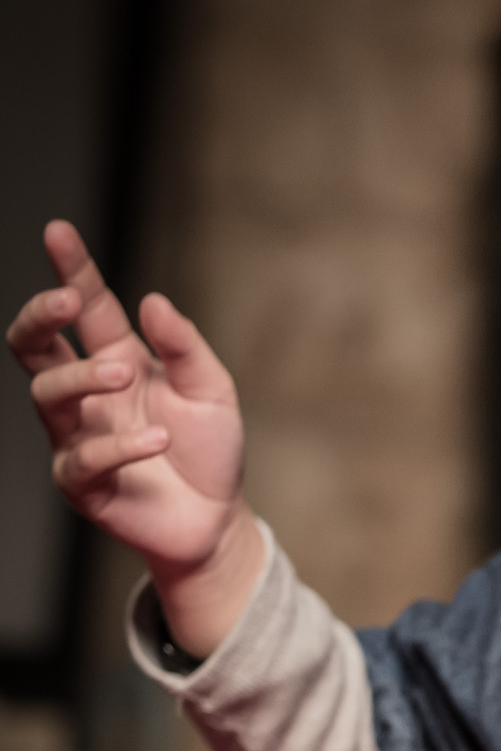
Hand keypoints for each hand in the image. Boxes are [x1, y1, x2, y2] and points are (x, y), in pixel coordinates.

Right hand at [6, 220, 259, 652]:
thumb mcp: (211, 388)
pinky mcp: (81, 483)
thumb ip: (184, 345)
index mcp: (117, 358)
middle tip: (67, 302)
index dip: (70, 268)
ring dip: (81, 376)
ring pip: (46, 394)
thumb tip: (152, 301)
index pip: (87, 306)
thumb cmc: (209, 450)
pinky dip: (119, 446)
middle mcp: (87, 394)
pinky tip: (156, 439)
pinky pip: (83, 458)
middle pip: (33, 345)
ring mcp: (76, 437)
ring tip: (123, 375)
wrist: (217, 519)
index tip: (58, 231)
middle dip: (41, 316)